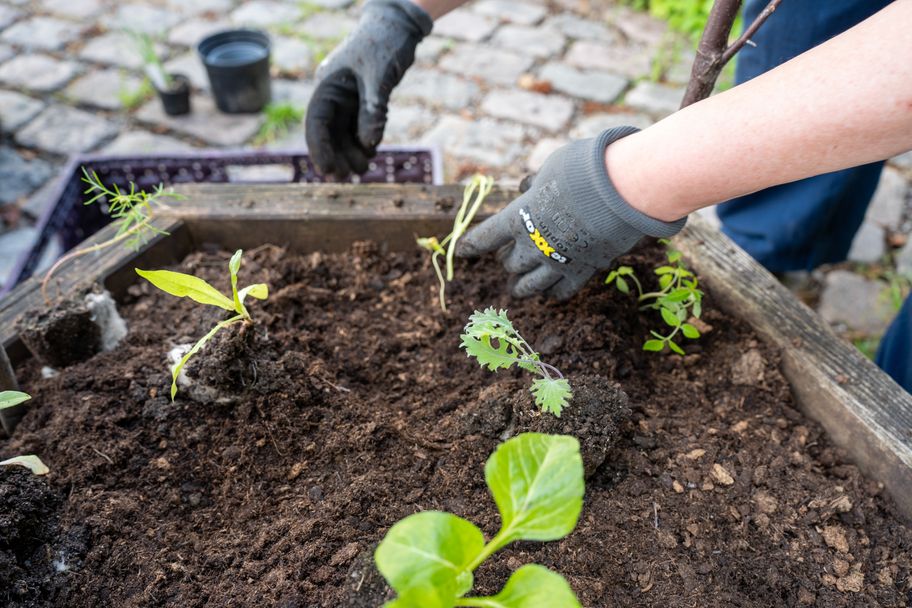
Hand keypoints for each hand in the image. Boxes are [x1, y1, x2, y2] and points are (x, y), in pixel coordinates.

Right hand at [304, 0, 431, 178]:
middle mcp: (334, 94)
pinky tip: (370, 153)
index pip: (316, 121)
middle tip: (348, 177)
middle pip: (328, 131)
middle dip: (337, 155)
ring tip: (363, 169)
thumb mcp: (379, 78)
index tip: (327, 169)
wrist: (399, 25)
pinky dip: (364, 141)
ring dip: (351, 152)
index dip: (320, 147)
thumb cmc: (384, 44)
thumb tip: (367, 146)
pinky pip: (359, 126)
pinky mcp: (363, 100)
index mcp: (328, 84)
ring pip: (344, 132)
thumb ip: (373, 111)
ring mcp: (348, 98)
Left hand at [459, 127, 686, 299]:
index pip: (485, 237)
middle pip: (510, 264)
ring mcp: (556, 263)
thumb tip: (530, 188)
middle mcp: (532, 246)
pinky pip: (560, 292)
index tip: (461, 251)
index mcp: (517, 219)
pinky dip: (552, 293)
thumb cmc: (583, 170)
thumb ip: (536, 184)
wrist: (620, 191)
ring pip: (529, 286)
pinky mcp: (582, 272)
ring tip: (517, 289)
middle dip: (508, 261)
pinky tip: (549, 293)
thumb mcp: (549, 168)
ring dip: (521, 287)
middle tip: (507, 259)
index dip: (472, 245)